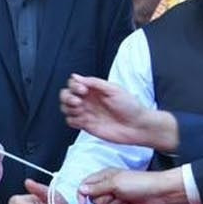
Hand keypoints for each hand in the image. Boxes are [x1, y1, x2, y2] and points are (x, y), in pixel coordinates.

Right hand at [60, 75, 179, 149]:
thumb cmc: (130, 107)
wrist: (137, 126)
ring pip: (66, 108)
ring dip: (70, 108)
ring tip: (82, 110)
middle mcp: (88, 100)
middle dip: (68, 97)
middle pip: (66, 95)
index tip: (83, 90)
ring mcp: (87, 113)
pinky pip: (71, 121)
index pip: (74, 83)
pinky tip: (84, 120)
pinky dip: (73, 120)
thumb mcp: (113, 89)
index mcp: (94, 90)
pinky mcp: (86, 126)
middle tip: (78, 101)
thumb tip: (76, 76)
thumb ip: (94, 82)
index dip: (74, 86)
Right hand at [79, 167, 190, 203]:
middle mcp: (108, 185)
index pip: (85, 185)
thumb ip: (97, 188)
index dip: (82, 195)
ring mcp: (115, 195)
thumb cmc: (140, 183)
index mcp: (104, 176)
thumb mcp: (115, 184)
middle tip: (114, 195)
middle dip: (104, 200)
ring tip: (123, 198)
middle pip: (94, 199)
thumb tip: (82, 189)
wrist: (157, 193)